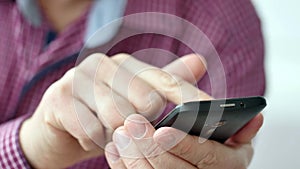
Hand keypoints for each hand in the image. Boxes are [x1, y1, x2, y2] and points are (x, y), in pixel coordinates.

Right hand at [19, 53, 208, 167]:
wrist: (57, 124)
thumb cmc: (101, 112)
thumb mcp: (134, 102)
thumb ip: (164, 84)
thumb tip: (200, 61)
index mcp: (126, 64)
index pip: (165, 79)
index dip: (189, 95)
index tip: (213, 109)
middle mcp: (105, 64)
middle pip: (145, 101)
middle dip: (144, 123)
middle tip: (132, 128)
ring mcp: (79, 77)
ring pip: (117, 117)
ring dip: (116, 134)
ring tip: (109, 132)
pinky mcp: (59, 96)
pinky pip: (89, 128)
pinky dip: (93, 139)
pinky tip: (88, 134)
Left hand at [105, 113, 262, 168]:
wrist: (195, 161)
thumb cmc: (215, 143)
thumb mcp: (231, 135)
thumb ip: (237, 125)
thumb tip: (256, 116)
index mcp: (229, 164)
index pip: (206, 158)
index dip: (183, 145)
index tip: (162, 131)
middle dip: (150, 148)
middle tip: (132, 123)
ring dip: (133, 156)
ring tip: (121, 133)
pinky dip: (124, 165)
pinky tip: (115, 148)